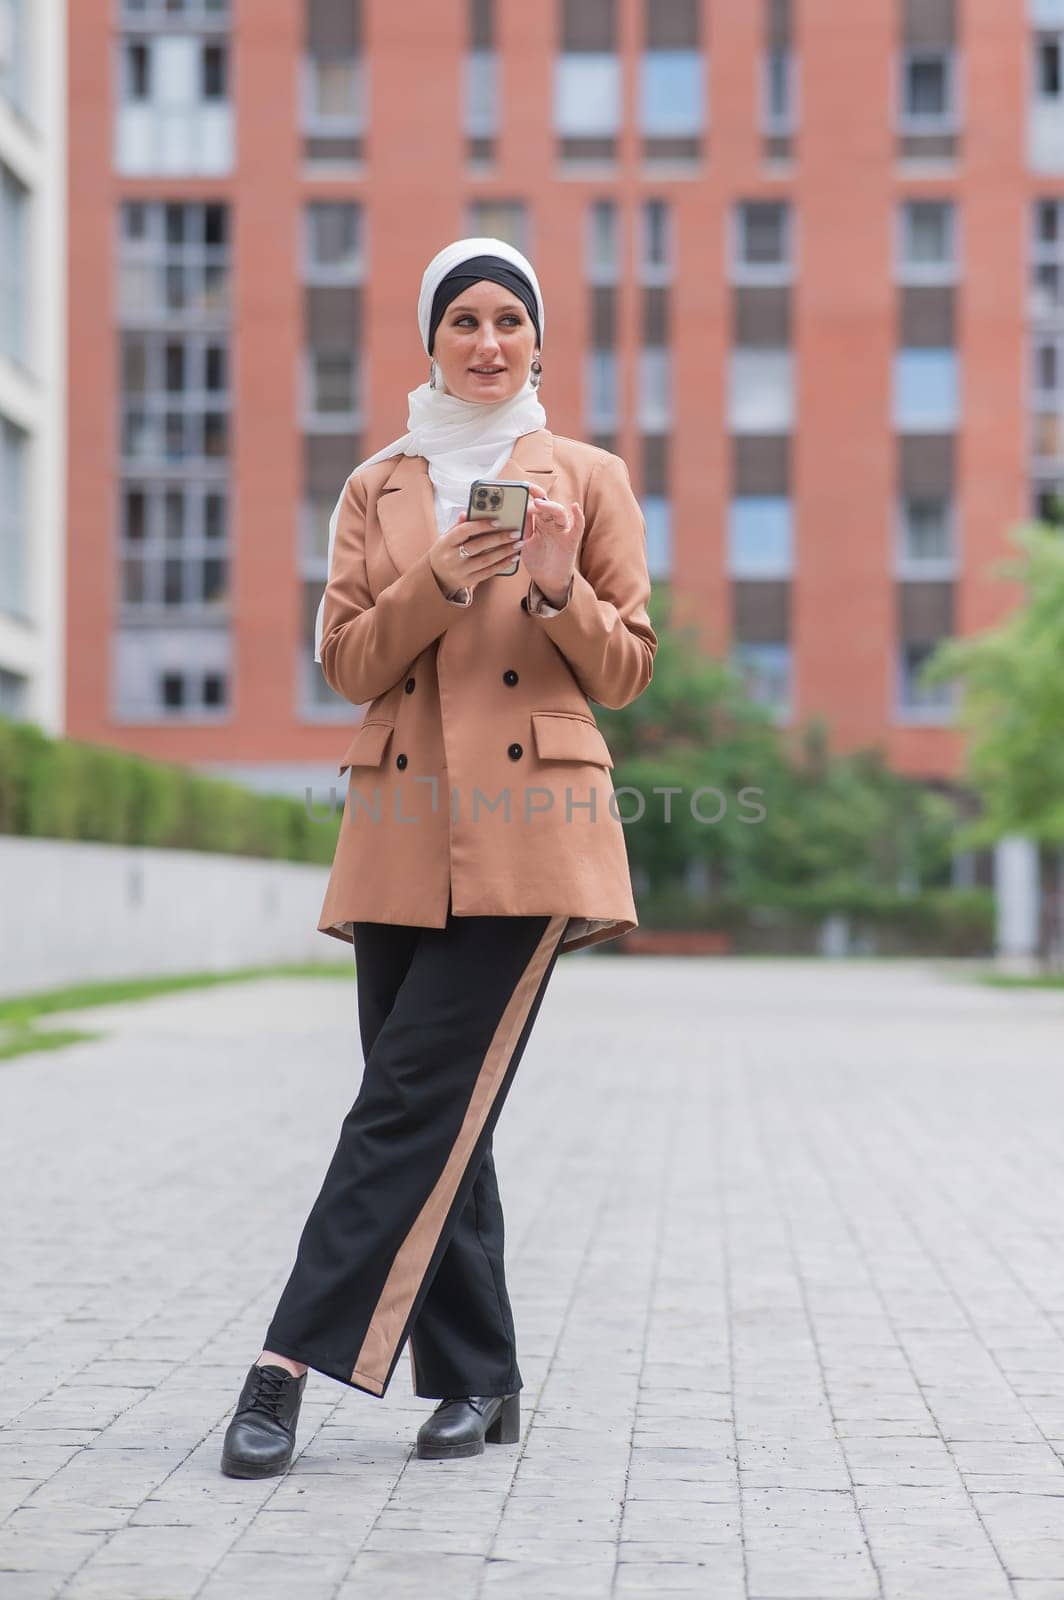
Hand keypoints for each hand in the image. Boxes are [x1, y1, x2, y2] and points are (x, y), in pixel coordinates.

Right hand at [428, 514, 524, 596]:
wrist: (437, 576)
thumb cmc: (446, 551)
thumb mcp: (447, 537)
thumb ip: (459, 525)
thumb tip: (466, 512)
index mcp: (446, 542)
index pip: (464, 531)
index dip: (481, 525)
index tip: (498, 521)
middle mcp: (452, 557)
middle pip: (478, 546)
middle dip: (498, 539)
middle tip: (515, 533)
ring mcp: (460, 571)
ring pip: (485, 560)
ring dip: (504, 552)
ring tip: (518, 544)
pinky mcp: (468, 581)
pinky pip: (488, 573)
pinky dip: (502, 565)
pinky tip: (513, 558)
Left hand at [519, 483, 581, 603]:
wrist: (547, 579)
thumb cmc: (536, 559)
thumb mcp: (523, 542)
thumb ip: (521, 527)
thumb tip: (510, 511)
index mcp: (539, 520)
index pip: (536, 503)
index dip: (530, 494)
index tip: (521, 486)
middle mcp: (552, 522)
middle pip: (547, 504)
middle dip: (538, 497)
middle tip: (527, 491)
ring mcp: (562, 530)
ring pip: (559, 512)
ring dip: (550, 506)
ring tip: (539, 503)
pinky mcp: (571, 540)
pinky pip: (577, 527)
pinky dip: (578, 516)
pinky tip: (575, 507)